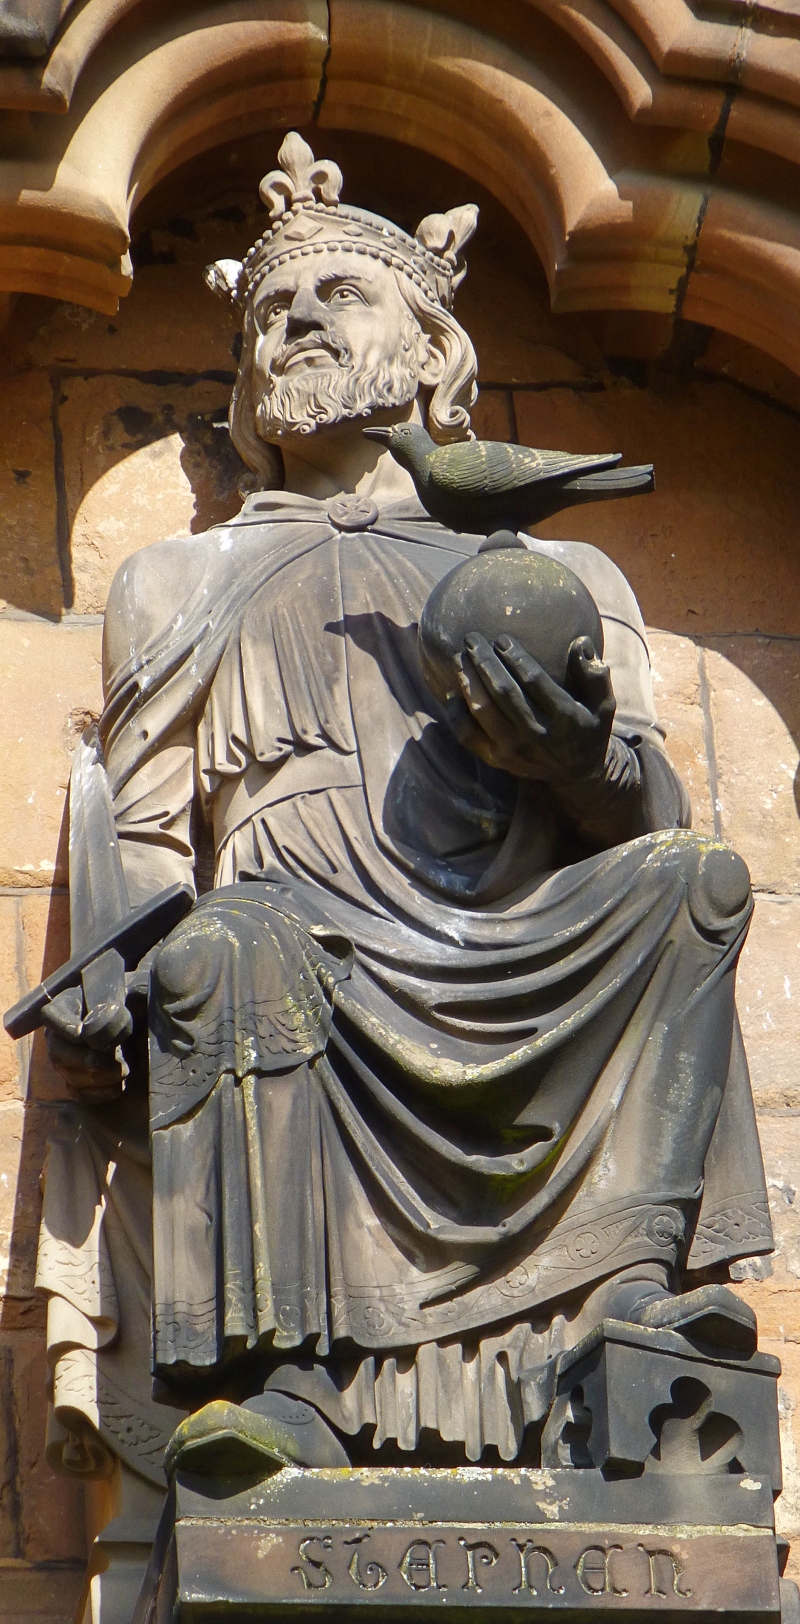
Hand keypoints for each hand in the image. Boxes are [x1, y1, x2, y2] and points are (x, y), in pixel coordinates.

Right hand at [42, 983, 131, 1102]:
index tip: (83, 1035)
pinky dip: (98, 1094)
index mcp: (71, 1005)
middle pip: (56, 1050)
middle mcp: (62, 1034)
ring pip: (68, 1074)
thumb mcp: (136, 993)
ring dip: (95, 1077)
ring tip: (123, 1071)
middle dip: (82, 1058)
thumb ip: (123, 1001)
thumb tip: (106, 1020)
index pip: (52, 1015)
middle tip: (105, 1059)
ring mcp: (68, 1060)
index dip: (63, 1026)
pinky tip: (119, 1087)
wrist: (152, 1028)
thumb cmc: (141, 1003)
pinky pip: (79, 1094)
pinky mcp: (80, 1081)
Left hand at [452, 633, 615, 783]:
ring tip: (459, 658)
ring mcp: (514, 751)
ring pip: (483, 711)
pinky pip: (468, 736)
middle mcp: (537, 736)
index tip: (502, 639)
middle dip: (485, 663)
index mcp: (565, 718)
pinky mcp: (497, 760)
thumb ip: (596, 674)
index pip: (534, 682)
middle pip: (503, 693)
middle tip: (472, 639)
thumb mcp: (604, 703)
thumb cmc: (588, 728)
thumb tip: (580, 643)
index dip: (515, 658)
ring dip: (468, 681)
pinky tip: (453, 690)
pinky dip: (456, 713)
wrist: (576, 774)